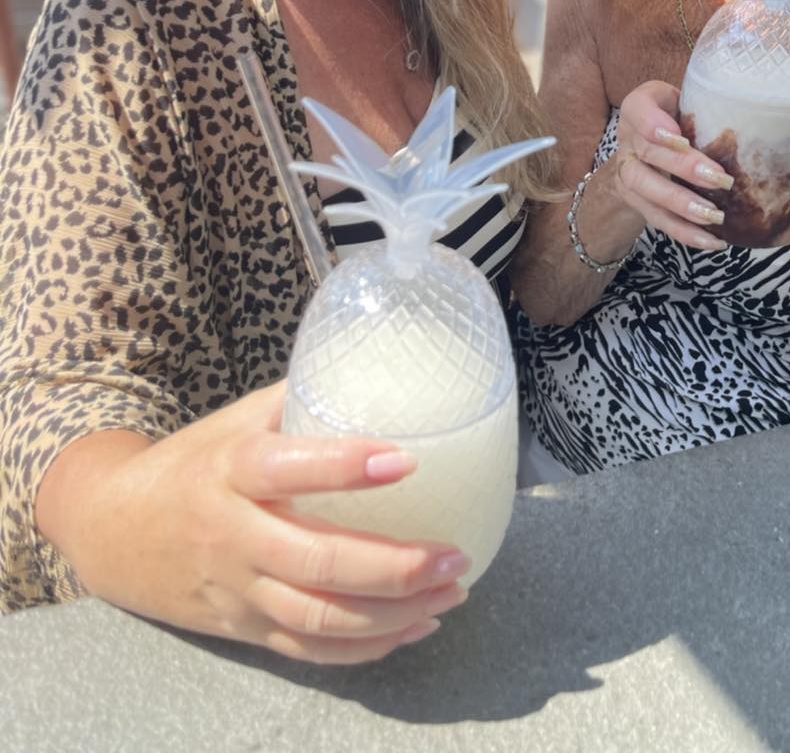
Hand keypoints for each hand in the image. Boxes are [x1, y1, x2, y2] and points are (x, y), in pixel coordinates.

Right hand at [57, 382, 469, 662]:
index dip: (344, 467)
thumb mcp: (233, 421)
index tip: (406, 460)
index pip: (288, 469)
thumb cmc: (189, 464)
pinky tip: (415, 625)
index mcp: (231, 471)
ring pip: (318, 617)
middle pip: (316, 563)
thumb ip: (299, 399)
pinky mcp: (243, 628)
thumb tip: (374, 365)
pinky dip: (365, 648)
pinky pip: (308, 650)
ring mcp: (237, 590)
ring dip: (393, 613)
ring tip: (451, 593)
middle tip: (453, 555)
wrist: (110, 530)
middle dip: (393, 566)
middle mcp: (233, 536)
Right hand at [613, 81, 732, 251]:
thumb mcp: (687, 98)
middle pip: (648, 154)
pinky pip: (658, 219)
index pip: (637, 109)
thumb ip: (706, 102)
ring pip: (647, 191)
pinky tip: (712, 240)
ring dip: (681, 205)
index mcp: (638, 107)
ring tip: (714, 215)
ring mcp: (628, 174)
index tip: (682, 137)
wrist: (649, 143)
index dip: (654, 124)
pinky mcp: (637, 202)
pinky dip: (685, 232)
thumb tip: (753, 115)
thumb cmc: (679, 115)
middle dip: (683, 168)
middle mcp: (627, 140)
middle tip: (720, 179)